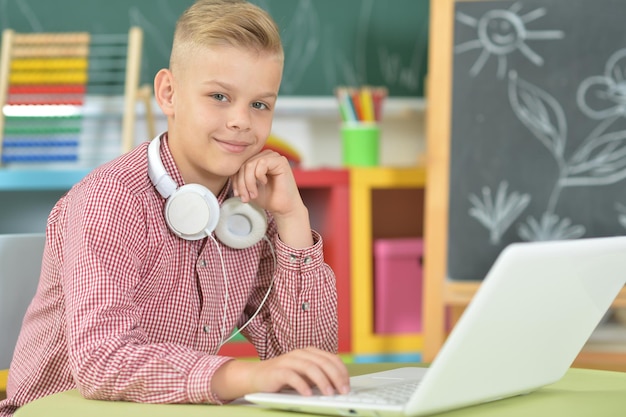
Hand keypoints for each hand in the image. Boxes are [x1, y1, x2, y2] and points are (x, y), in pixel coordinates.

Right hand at [211, 347, 349, 400]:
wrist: (256, 376)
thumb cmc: (283, 377)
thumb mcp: (305, 375)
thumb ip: (319, 376)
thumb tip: (339, 386)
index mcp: (310, 353)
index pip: (332, 358)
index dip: (342, 372)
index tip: (348, 385)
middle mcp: (301, 354)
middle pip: (323, 362)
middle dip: (336, 377)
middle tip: (343, 391)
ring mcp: (289, 361)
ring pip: (310, 367)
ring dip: (322, 381)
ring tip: (329, 394)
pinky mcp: (278, 371)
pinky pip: (292, 376)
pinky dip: (302, 385)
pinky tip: (308, 394)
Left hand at [231, 149, 312, 247]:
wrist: (283, 208)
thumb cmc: (268, 198)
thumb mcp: (248, 187)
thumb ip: (240, 177)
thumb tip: (229, 172)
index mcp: (258, 159)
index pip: (240, 164)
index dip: (235, 179)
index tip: (237, 194)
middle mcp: (266, 155)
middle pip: (244, 164)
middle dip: (241, 183)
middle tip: (245, 197)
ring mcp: (274, 156)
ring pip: (250, 164)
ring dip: (249, 183)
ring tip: (253, 194)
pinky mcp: (280, 161)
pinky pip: (261, 164)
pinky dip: (259, 176)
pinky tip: (264, 183)